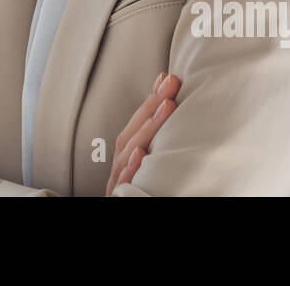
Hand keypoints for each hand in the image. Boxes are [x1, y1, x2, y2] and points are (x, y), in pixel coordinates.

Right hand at [105, 72, 180, 195]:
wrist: (121, 213)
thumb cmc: (133, 198)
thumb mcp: (142, 174)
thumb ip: (149, 150)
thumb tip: (168, 114)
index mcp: (125, 163)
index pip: (135, 127)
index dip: (148, 101)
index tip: (165, 77)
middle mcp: (118, 172)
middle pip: (130, 135)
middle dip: (151, 106)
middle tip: (172, 82)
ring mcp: (118, 187)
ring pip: (127, 154)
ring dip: (147, 128)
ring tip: (166, 105)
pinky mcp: (120, 201)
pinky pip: (124, 186)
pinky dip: (130, 169)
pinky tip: (141, 154)